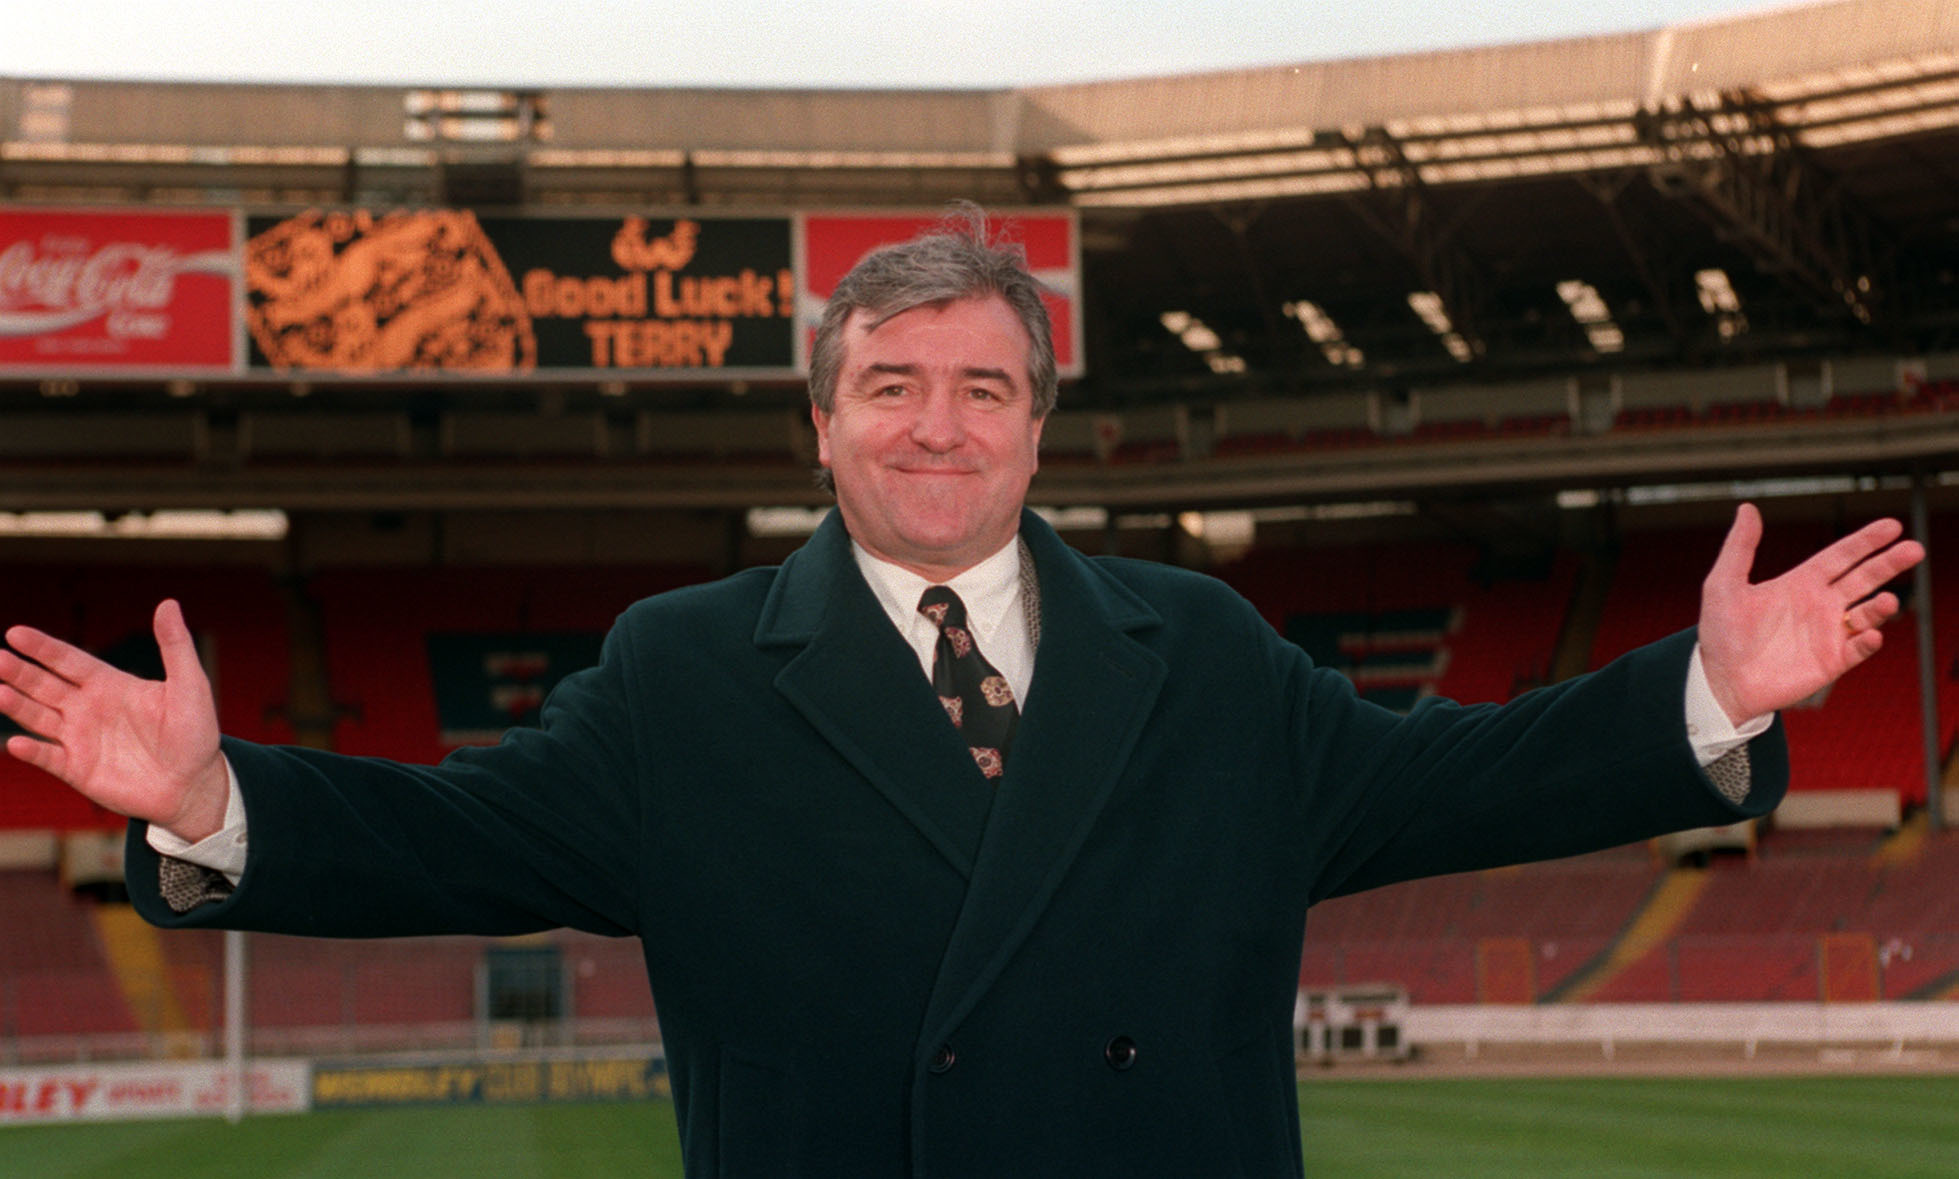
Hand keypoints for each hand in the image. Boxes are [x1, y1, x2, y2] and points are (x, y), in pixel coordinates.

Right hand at [0, 599, 228, 841]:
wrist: (194, 785)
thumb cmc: (195, 733)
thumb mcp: (190, 685)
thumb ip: (175, 646)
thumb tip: (168, 603)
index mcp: (110, 684)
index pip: (68, 660)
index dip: (43, 647)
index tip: (15, 633)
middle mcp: (88, 708)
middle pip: (45, 685)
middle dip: (20, 672)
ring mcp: (80, 739)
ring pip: (38, 717)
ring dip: (17, 705)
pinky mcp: (78, 770)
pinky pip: (48, 758)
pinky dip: (32, 752)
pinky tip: (16, 743)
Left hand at [1699, 503, 1924, 725]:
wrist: (1720, 680)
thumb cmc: (1720, 633)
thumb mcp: (1724, 584)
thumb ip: (1739, 547)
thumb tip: (1747, 508)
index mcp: (1801, 583)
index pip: (1841, 555)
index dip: (1866, 540)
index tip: (1892, 525)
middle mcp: (1821, 605)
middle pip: (1864, 578)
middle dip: (1889, 564)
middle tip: (1914, 549)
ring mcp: (1829, 633)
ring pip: (1867, 613)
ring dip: (1881, 606)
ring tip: (1886, 600)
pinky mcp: (1831, 662)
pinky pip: (1858, 649)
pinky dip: (1868, 641)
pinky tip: (1870, 633)